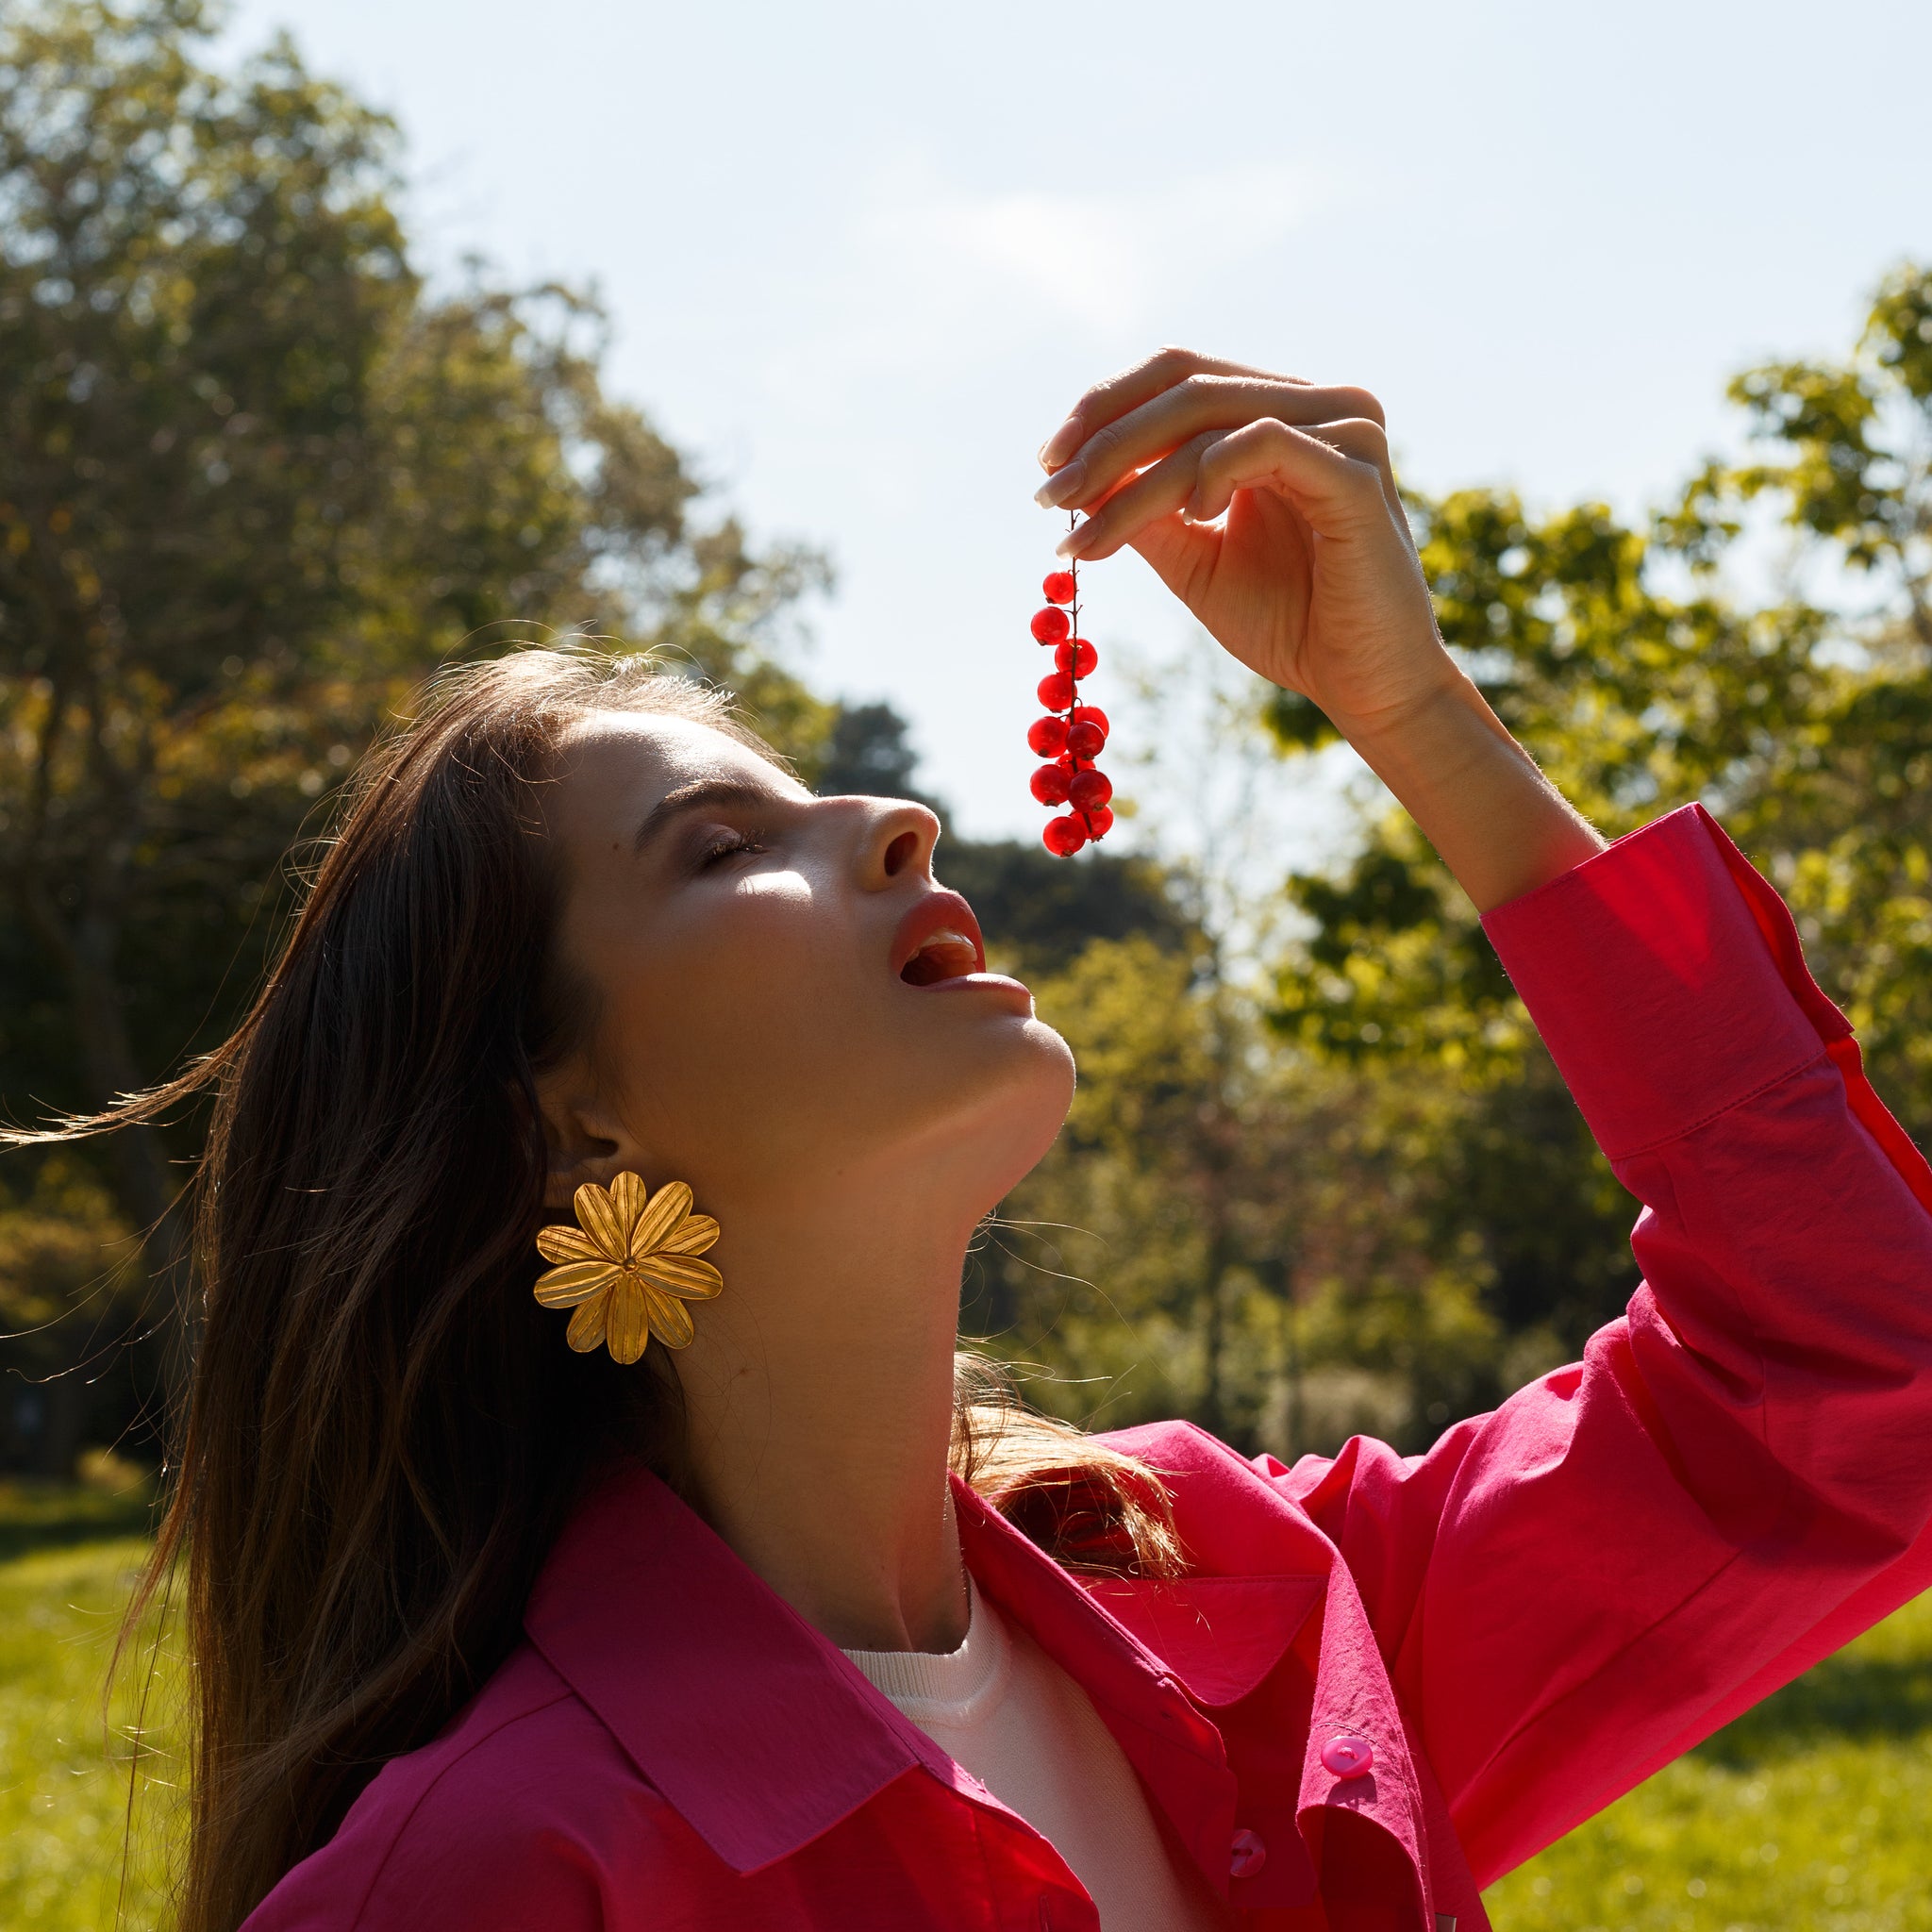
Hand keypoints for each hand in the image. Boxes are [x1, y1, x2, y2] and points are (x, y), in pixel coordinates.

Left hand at [1035, 347, 1606, 910]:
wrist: (1362, 685)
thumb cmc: (1288, 622)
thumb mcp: (1194, 559)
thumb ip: (1145, 511)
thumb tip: (1074, 474)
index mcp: (1283, 411)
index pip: (1180, 376)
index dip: (1105, 407)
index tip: (1046, 464)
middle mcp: (1319, 403)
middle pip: (1187, 385)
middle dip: (1103, 439)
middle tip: (1050, 494)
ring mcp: (1345, 430)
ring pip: (1212, 419)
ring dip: (1134, 474)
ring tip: (1087, 529)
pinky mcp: (1356, 472)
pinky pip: (1263, 443)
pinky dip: (1206, 474)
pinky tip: (1183, 519)